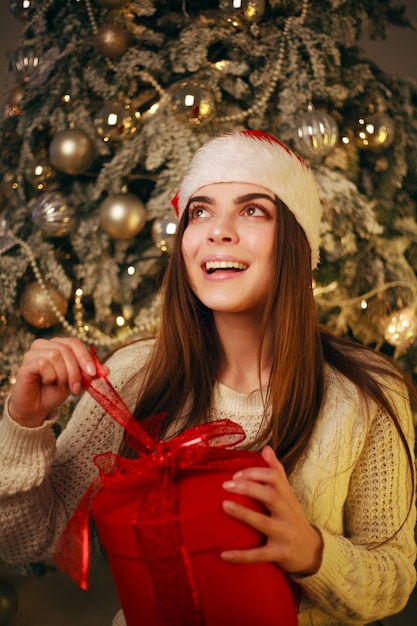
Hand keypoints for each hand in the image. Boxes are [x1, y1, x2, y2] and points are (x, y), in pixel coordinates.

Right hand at [8, 337, 97, 427]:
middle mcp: (44, 344)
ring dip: (63, 375)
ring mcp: (32, 353)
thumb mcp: (77, 381)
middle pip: (66, 349)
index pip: (74, 343)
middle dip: (75, 371)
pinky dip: (50, 376)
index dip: (85, 357)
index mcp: (58, 344)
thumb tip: (107, 369)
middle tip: (76, 388)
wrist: (37, 407)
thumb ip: (89, 374)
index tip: (93, 373)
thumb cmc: (55, 391)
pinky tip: (48, 382)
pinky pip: (42, 363)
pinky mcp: (25, 364)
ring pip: (55, 355)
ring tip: (61, 386)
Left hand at [221, 445, 322, 575]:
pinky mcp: (280, 555)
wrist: (313, 553)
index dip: (256, 473)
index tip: (237, 474)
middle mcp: (288, 514)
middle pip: (270, 496)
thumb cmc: (294, 519)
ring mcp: (285, 535)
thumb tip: (266, 448)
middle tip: (226, 484)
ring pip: (264, 523)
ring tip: (224, 505)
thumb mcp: (289, 496)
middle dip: (248, 488)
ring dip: (243, 513)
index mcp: (288, 499)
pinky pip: (259, 555)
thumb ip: (277, 473)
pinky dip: (241, 555)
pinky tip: (224, 554)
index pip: (275, 478)